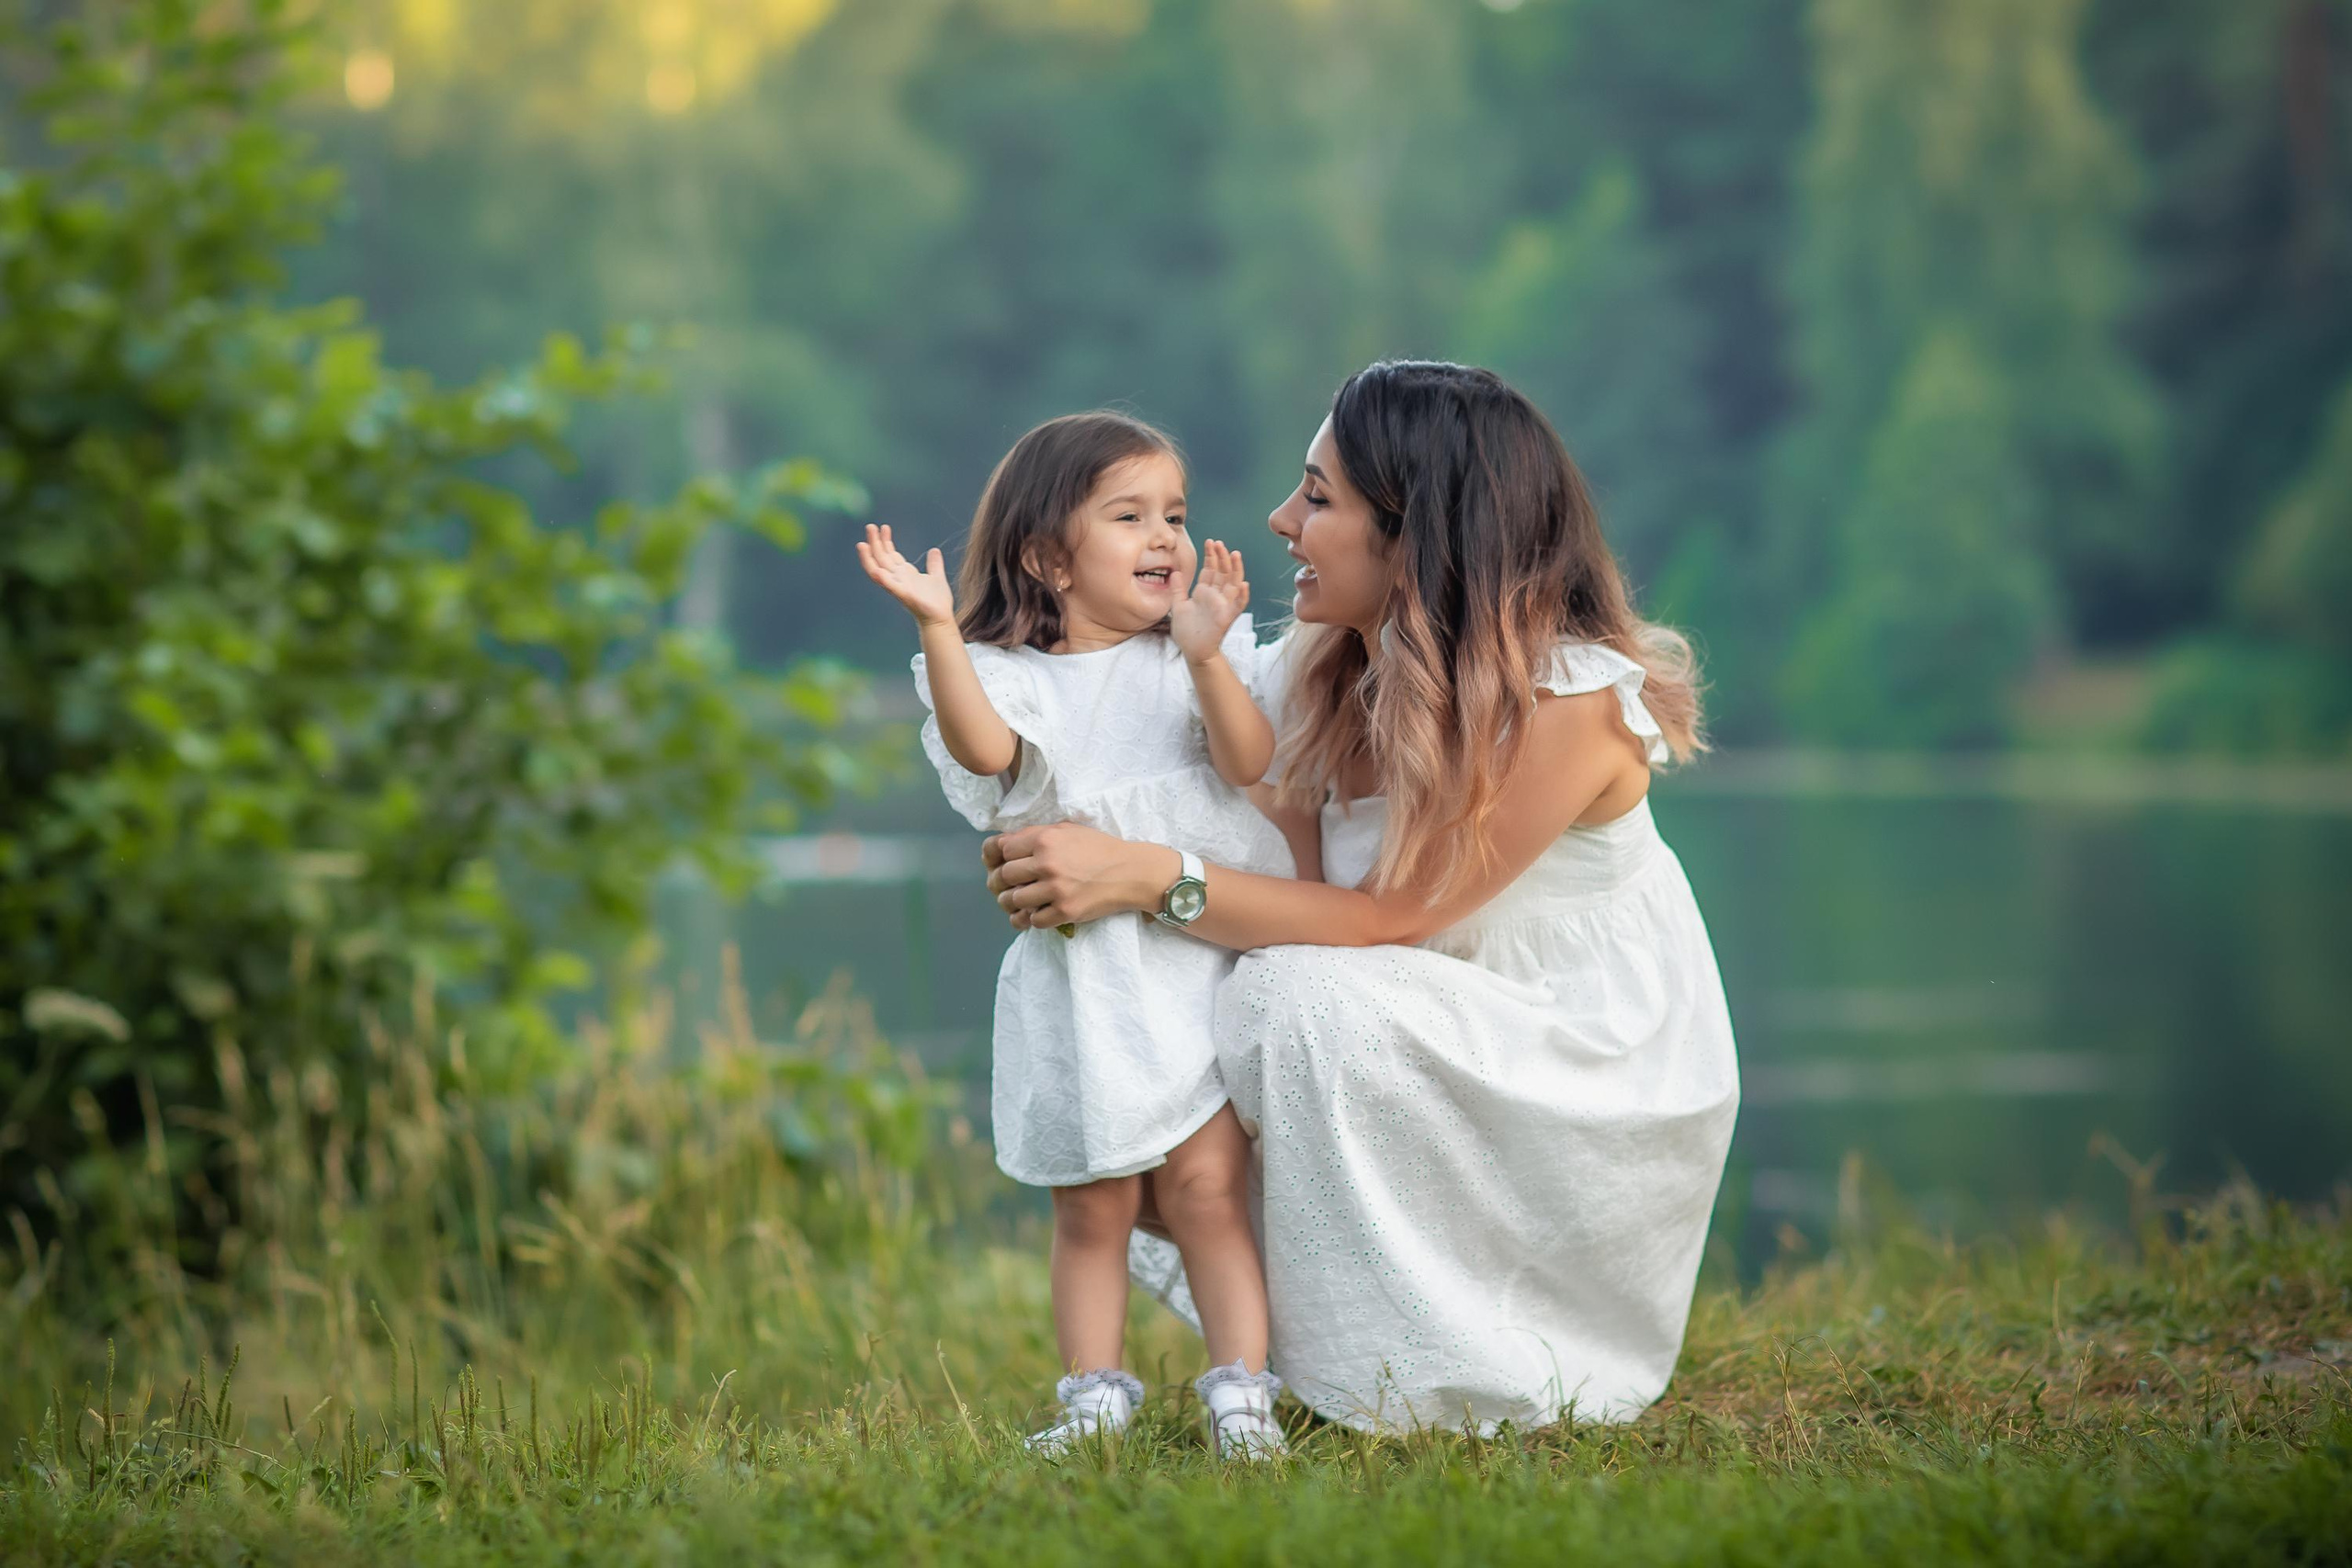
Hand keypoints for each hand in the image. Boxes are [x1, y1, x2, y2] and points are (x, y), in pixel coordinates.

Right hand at [855, 523, 955, 627]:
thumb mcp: (937, 576)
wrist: (941, 618)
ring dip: (869, 558)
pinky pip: (889, 586)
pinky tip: (876, 570)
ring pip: (878, 570)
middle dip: (875, 542)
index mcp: (904, 573)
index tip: (884, 527)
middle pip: (882, 558)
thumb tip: (934, 550)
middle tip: (870, 526)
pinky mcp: (903, 595)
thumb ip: (934, 564)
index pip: (890, 554)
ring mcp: (898, 587)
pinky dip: (882, 578)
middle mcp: (898, 578)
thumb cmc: (937, 601)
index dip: (886, 541)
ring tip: (863, 544)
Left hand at [984, 823, 1173, 930]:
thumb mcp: (1067, 830)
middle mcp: (1047, 863)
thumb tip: (1005, 845)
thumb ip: (1037, 835)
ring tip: (1026, 901)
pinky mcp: (1065, 911)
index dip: (1005, 857)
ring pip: (1014, 900)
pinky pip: (1034, 921)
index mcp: (1045, 839)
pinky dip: (1034, 919)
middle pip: (1005, 876)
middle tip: (1014, 885)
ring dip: (1017, 903)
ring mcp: (1056, 889)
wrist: (1131, 872)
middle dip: (1006, 881)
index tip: (1013, 863)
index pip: (1003, 849)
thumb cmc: (1098, 848)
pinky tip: (1042, 912)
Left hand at [1168, 539, 1249, 664]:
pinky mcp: (1227, 617)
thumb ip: (1178, 590)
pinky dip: (1243, 595)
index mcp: (1204, 592)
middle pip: (1222, 572)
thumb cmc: (1186, 631)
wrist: (1192, 651)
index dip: (1211, 556)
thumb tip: (1174, 573)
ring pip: (1233, 583)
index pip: (1210, 569)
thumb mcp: (1178, 606)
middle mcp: (1215, 596)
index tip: (1210, 542)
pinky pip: (1238, 605)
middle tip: (1219, 543)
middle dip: (1221, 557)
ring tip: (1234, 554)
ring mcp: (1223, 605)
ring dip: (1235, 569)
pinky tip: (1243, 584)